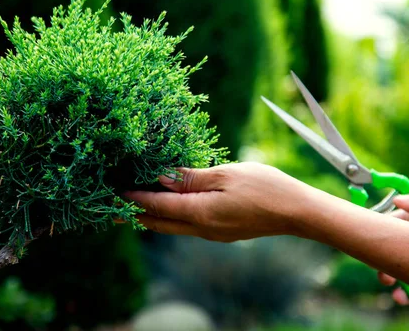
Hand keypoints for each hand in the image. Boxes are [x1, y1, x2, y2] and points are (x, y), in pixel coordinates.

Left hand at [123, 162, 318, 241]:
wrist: (296, 212)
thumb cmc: (265, 188)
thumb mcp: (226, 175)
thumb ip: (191, 178)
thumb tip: (161, 177)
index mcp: (200, 213)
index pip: (158, 206)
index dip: (135, 198)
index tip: (115, 192)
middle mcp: (201, 228)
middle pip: (159, 223)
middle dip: (135, 214)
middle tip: (112, 210)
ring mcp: (212, 233)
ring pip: (172, 226)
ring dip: (152, 216)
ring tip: (135, 206)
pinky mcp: (221, 231)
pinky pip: (187, 225)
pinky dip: (171, 216)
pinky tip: (171, 207)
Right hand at [377, 189, 408, 304]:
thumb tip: (398, 201)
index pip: (390, 226)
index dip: (379, 236)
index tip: (373, 247)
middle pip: (391, 251)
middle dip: (383, 264)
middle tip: (385, 276)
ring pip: (401, 270)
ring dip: (394, 281)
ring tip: (397, 291)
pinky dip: (408, 293)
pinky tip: (407, 298)